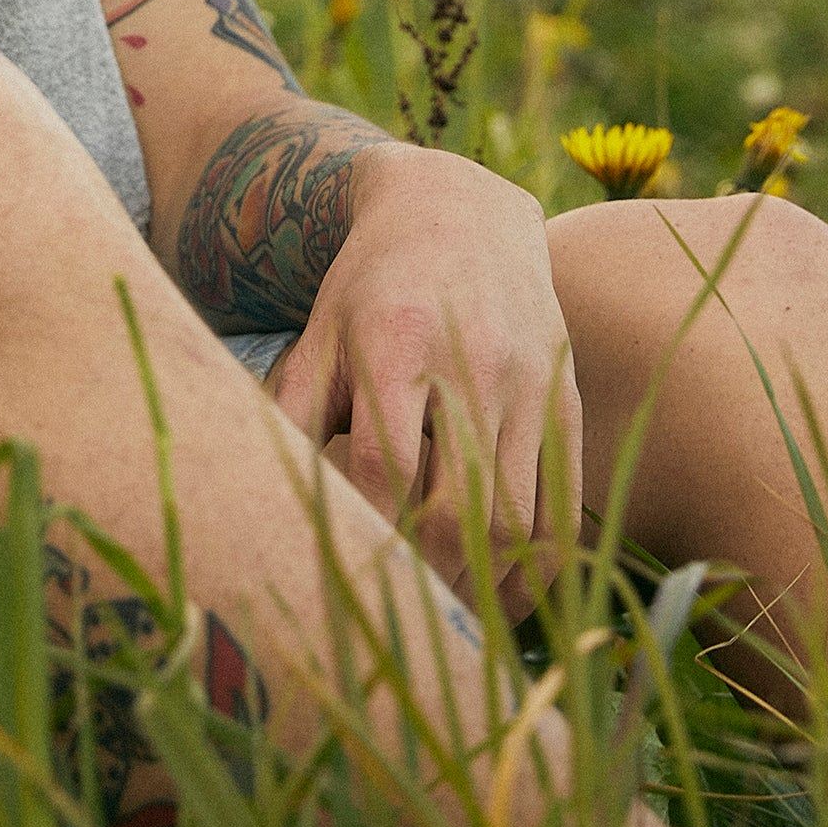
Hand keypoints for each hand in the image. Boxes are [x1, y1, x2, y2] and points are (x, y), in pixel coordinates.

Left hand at [266, 147, 579, 606]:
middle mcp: (474, 362)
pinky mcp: (566, 401)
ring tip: (445, 614)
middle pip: (460, 507)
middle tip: (396, 611)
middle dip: (425, 575)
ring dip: (481, 583)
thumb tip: (261, 497)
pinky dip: (533, 562)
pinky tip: (497, 588)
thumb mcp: (317, 333)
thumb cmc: (372, 284)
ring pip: (519, 519)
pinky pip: (562, 504)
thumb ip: (289, 411)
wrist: (460, 212)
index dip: (365, 525)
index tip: (344, 560)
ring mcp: (531, 384)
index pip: (385, 463)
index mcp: (396, 342)